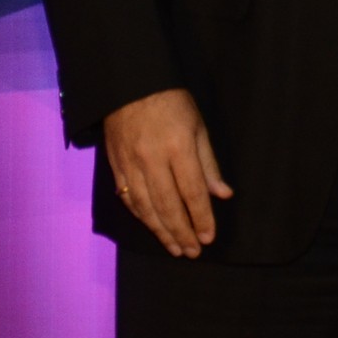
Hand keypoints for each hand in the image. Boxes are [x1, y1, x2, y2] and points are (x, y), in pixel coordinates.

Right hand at [103, 88, 231, 257]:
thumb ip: (208, 163)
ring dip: (161, 231)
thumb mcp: (198, 126)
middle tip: (193, 251)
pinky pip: (129, 199)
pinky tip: (152, 227)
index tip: (208, 237)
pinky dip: (142, 217)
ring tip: (175, 248)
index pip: (192, 192)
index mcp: (178, 148)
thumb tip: (222, 194)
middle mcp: (152, 160)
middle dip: (182, 232)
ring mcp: (130, 165)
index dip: (201, 218)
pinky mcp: (116, 167)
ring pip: (146, 208)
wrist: (128, 86)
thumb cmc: (171, 102)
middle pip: (167, 206)